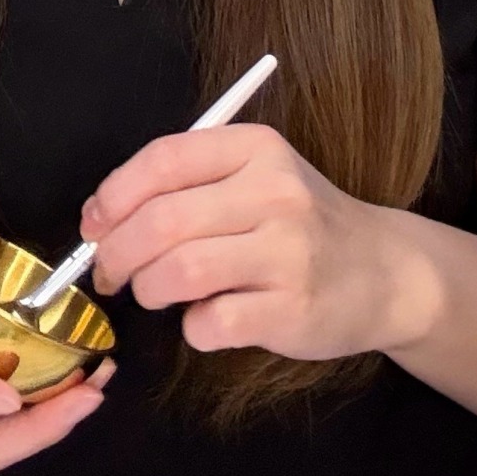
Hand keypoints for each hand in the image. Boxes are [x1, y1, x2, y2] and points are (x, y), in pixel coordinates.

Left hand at [79, 124, 411, 359]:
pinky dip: (191, 327)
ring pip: (179, 271)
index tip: (93, 224)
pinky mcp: (293, 308)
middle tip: (108, 273)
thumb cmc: (299, 224)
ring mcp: (288, 251)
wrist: (383, 271)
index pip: (163, 159)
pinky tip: (205, 319)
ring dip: (149, 289)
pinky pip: (210, 322)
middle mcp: (275, 192)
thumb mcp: (255, 178)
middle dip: (115, 253)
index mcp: (256, 148)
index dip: (113, 195)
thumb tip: (99, 218)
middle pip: (162, 221)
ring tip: (155, 293)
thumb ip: (186, 186)